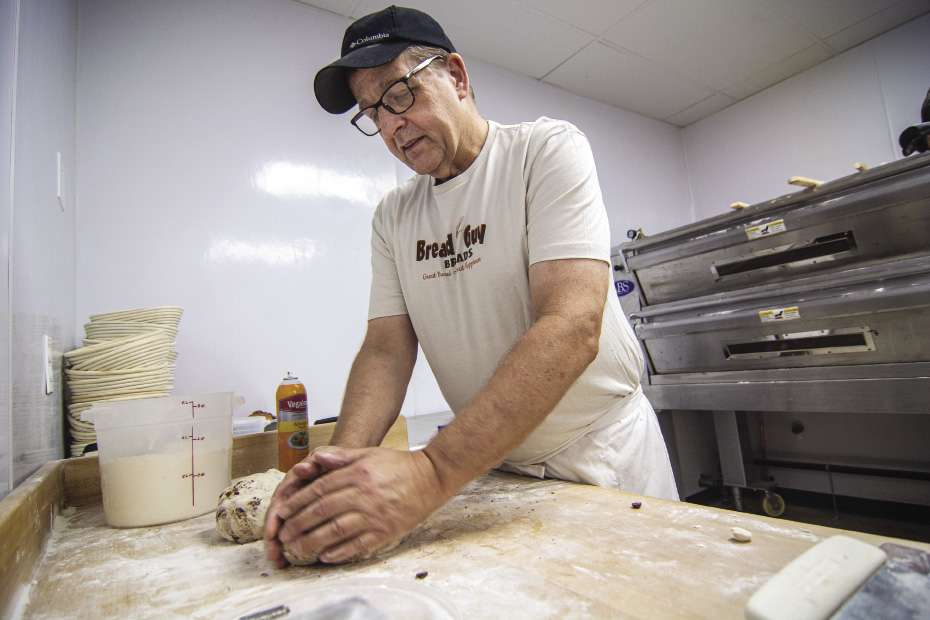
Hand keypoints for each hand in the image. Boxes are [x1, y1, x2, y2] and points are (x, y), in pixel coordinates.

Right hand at [263, 453, 329, 567]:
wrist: (345, 465)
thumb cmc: (336, 461)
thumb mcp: (331, 456)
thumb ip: (321, 458)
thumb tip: (304, 466)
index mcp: (294, 481)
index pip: (280, 501)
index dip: (275, 518)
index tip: (272, 533)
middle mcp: (291, 495)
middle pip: (277, 517)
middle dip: (273, 538)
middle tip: (273, 555)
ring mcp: (297, 506)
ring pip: (284, 527)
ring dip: (279, 545)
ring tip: (279, 562)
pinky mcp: (305, 517)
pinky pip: (296, 532)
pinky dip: (291, 545)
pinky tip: (289, 560)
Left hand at [273, 447, 451, 563]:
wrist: (432, 477)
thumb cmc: (399, 465)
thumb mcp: (369, 453)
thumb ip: (342, 456)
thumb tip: (316, 458)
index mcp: (357, 473)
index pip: (319, 490)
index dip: (297, 502)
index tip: (282, 512)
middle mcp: (364, 494)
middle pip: (322, 512)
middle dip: (298, 524)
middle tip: (283, 534)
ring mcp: (375, 515)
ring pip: (336, 531)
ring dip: (312, 541)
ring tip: (297, 548)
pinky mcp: (386, 531)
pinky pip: (358, 545)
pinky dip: (340, 552)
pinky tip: (325, 556)